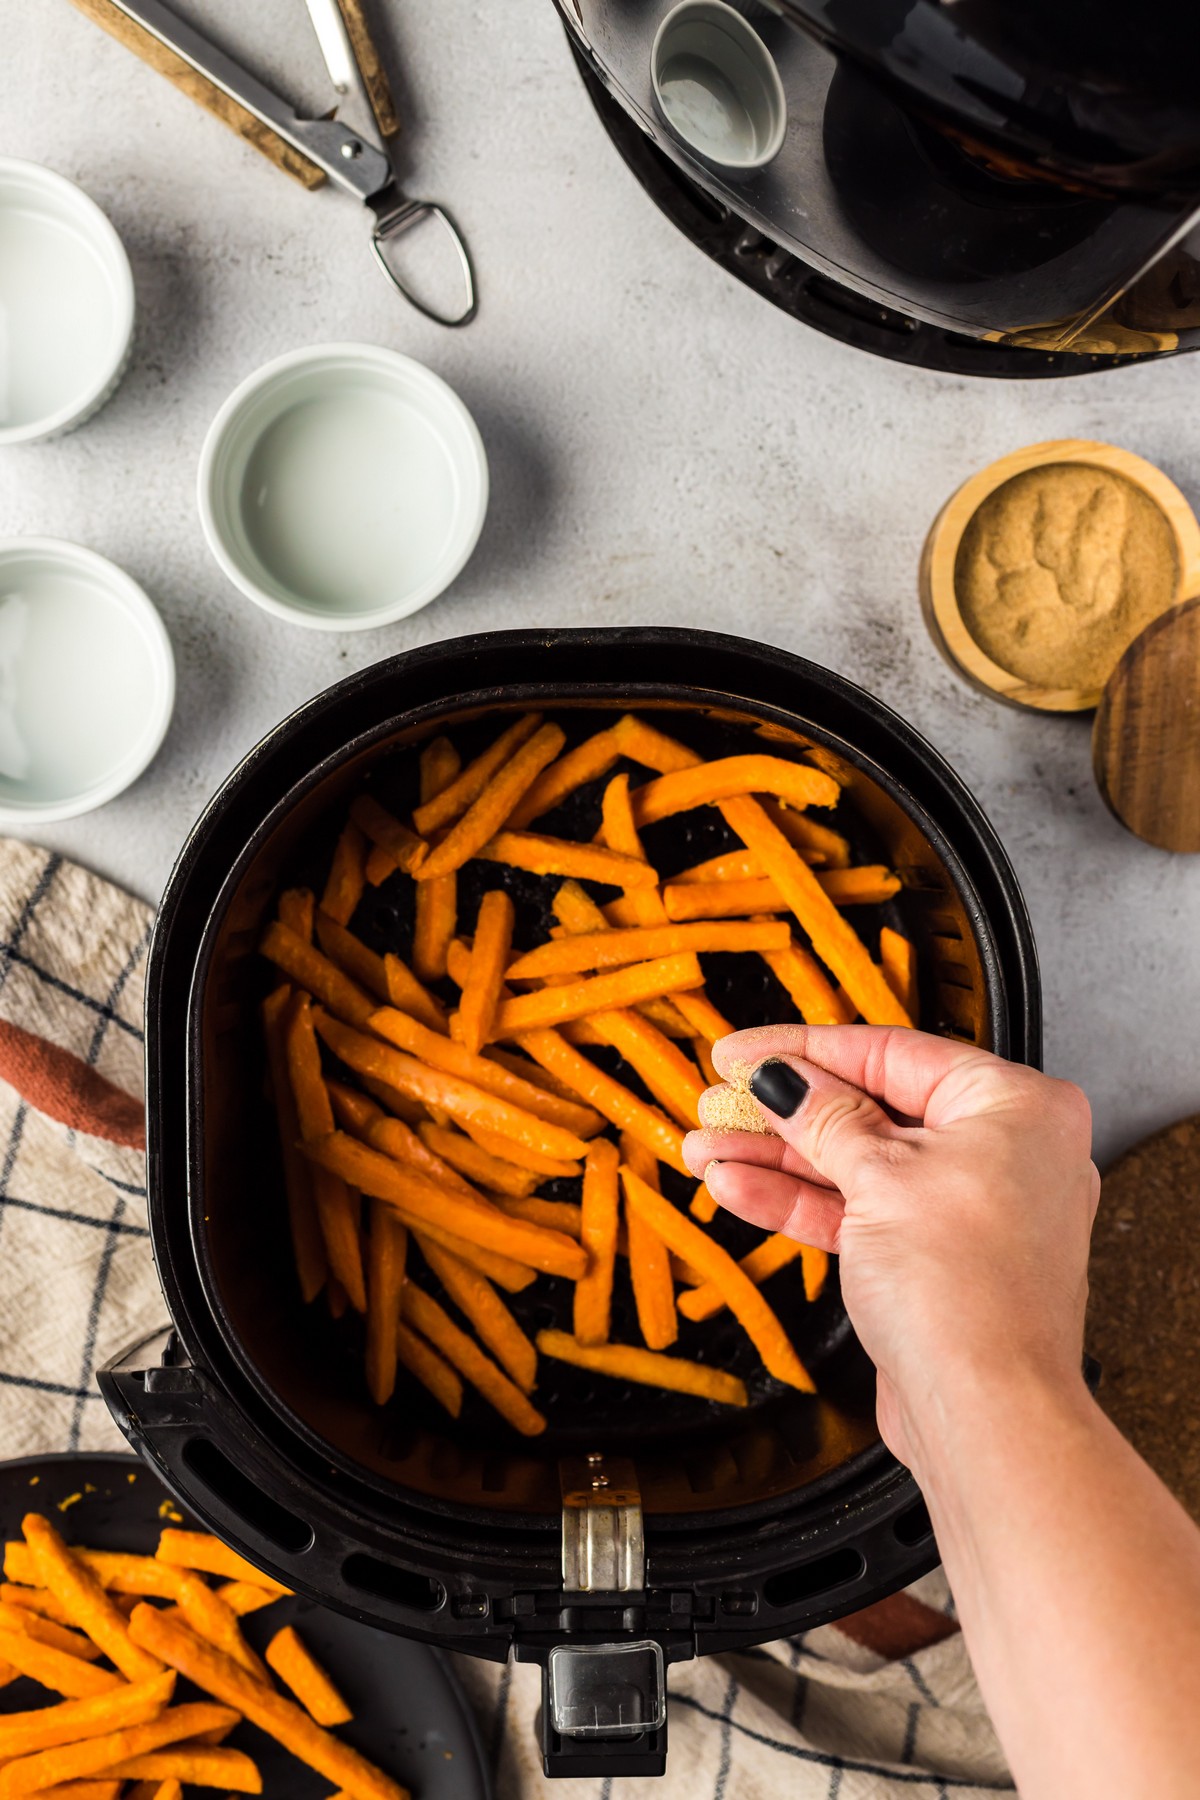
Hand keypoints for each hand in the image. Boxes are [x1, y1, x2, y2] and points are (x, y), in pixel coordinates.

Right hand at [682, 1025, 1098, 1472]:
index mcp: (1015, 1106)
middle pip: (870, 1108)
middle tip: (721, 1101)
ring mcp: (967, 1209)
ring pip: (856, 1164)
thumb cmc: (969, 1294)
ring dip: (776, 1158)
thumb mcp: (879, 1177)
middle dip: (784, 1111)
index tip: (744, 1051)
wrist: (986, 1414)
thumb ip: (823, 1118)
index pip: (892, 1052)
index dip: (806, 1049)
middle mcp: (1003, 1151)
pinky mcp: (934, 1260)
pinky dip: (800, 1202)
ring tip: (708, 1147)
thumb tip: (784, 1078)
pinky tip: (738, 1189)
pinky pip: (860, 1213)